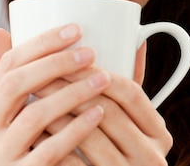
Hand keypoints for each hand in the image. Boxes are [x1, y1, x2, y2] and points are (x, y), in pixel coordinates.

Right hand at [0, 25, 111, 164]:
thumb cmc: (38, 146)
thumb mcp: (27, 111)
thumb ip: (26, 76)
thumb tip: (5, 28)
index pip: (8, 63)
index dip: (41, 43)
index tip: (75, 29)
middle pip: (16, 84)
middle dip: (55, 63)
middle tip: (89, 52)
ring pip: (34, 115)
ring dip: (72, 93)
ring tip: (103, 79)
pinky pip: (50, 150)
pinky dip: (77, 129)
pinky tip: (99, 113)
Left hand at [35, 65, 172, 164]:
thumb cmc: (116, 154)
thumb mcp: (130, 124)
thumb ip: (128, 88)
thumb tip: (134, 37)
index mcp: (157, 133)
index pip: (129, 92)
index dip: (96, 72)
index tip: (66, 57)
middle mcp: (151, 156)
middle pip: (107, 112)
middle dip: (70, 89)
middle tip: (40, 74)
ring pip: (88, 137)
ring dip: (55, 114)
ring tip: (31, 98)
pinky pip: (73, 165)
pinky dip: (50, 145)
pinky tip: (32, 131)